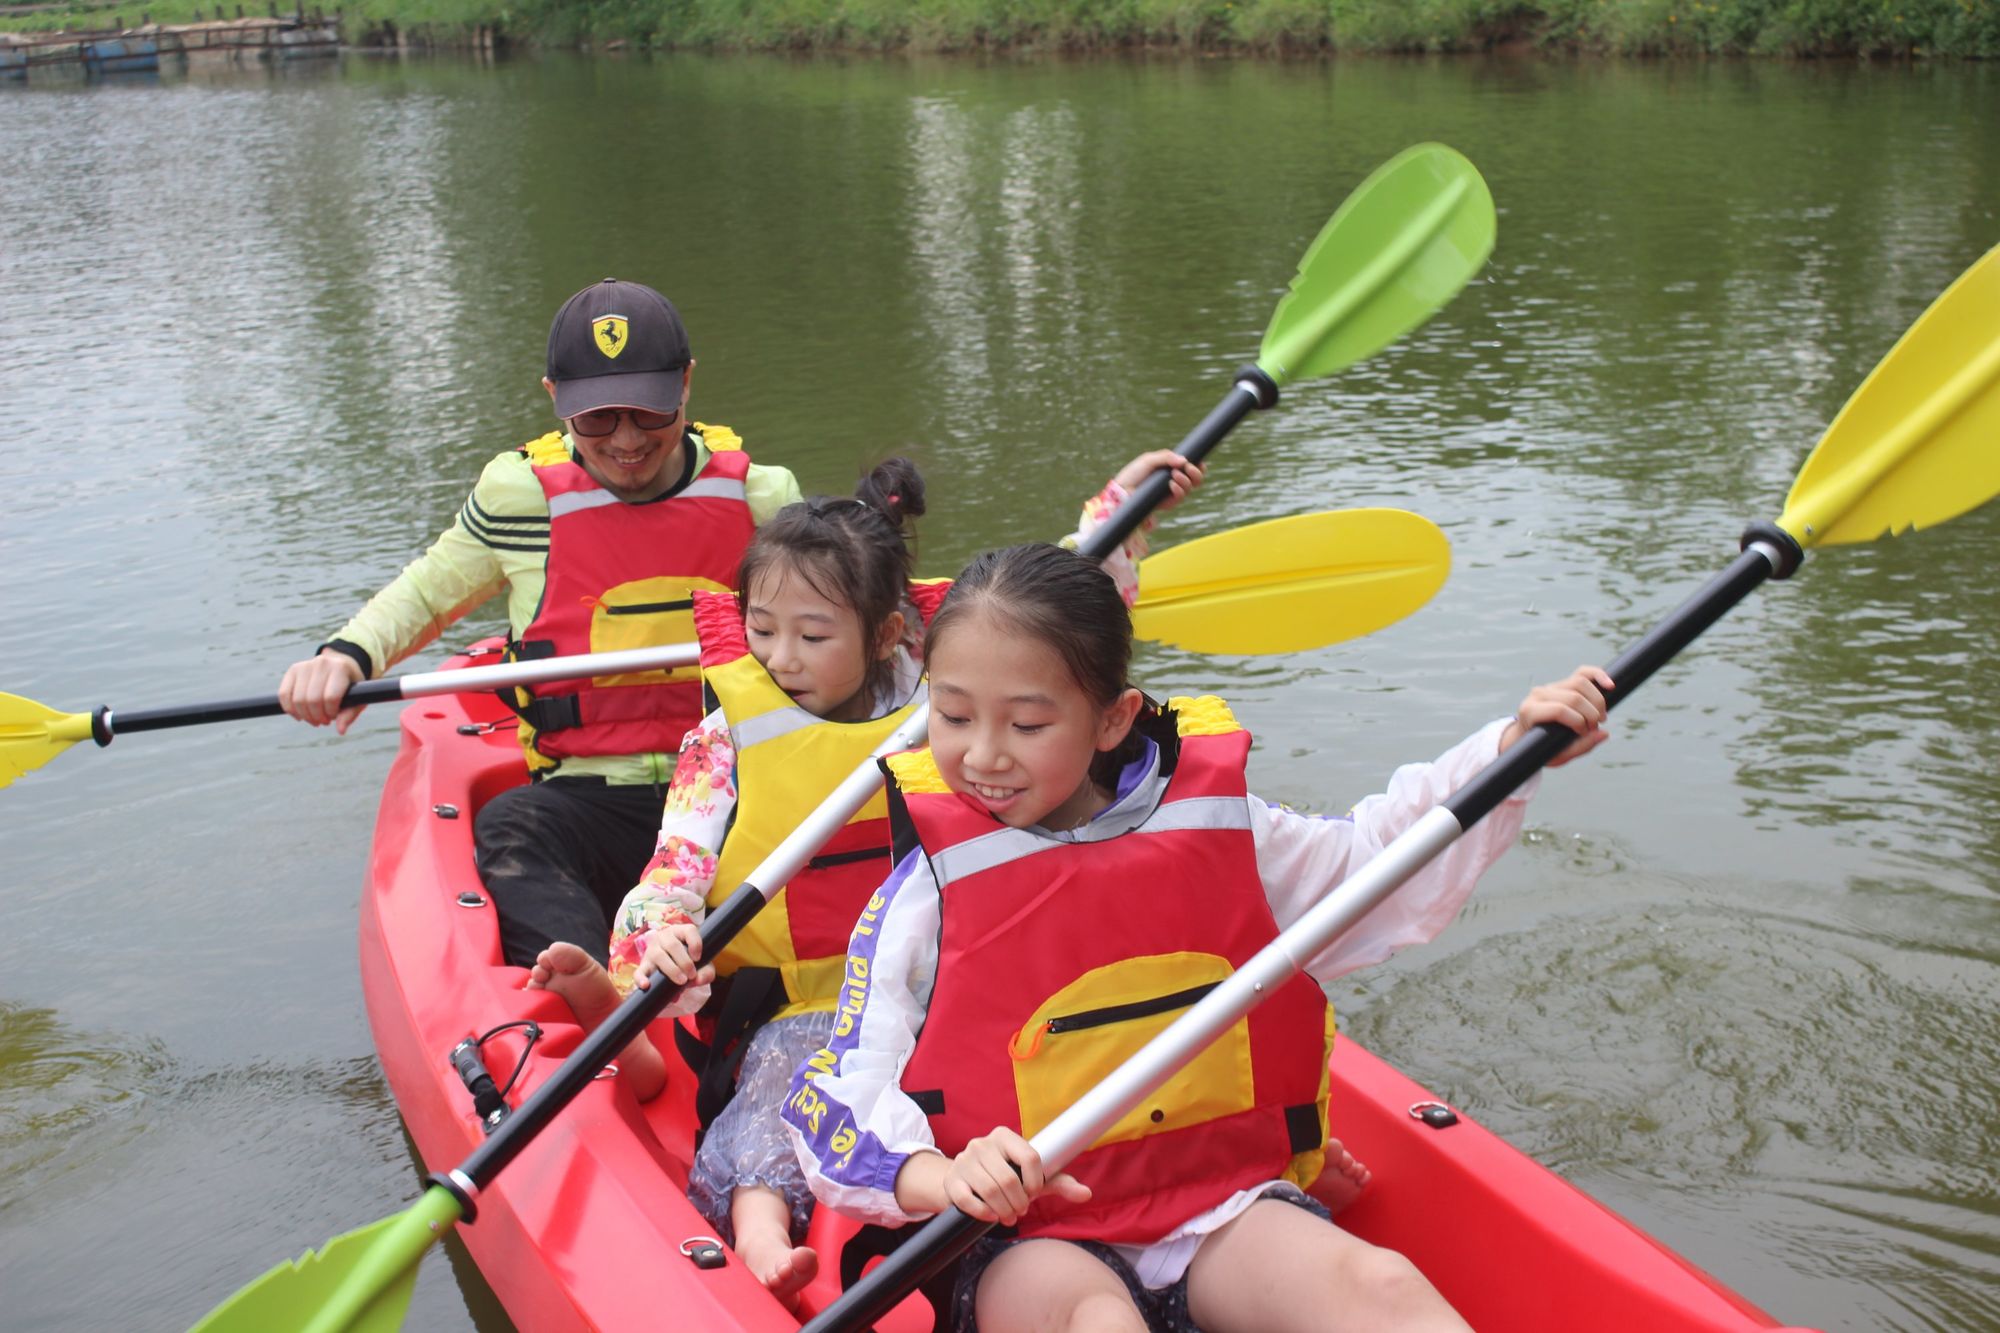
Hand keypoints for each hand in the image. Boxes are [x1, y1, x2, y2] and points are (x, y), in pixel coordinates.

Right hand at [277, 648, 364, 733]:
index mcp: (340, 668)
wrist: (340, 666)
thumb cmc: (350, 686)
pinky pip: (284, 694)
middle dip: (317, 717)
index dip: (330, 713)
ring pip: (297, 699)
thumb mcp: (357, 699)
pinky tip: (300, 715)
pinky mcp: (292, 670)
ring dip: (305, 715)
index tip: (334, 716)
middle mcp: (321, 663)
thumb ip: (350, 715)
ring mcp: (305, 665)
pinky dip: (290, 709)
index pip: (330, 697)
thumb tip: (340, 731)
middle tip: (324, 721)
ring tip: (314, 718)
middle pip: (312, 700)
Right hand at [633, 922, 713, 991]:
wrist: (673, 968)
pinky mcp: (643, 965)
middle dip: (685, 962)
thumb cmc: (689, 962)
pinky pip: (639, 970)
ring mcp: (652, 950)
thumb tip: (698, 979)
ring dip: (672, 969)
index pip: (689, 930)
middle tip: (691, 975)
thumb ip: (706, 972)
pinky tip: (646, 985)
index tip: (698, 958)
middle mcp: (664, 937)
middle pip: (673, 945)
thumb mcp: (702, 966)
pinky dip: (641, 978)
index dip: (695, 943)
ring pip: (658, 955)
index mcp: (680, 932)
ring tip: (681, 981)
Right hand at [943, 1128, 1090, 1225]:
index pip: (1030, 1157)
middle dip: (1019, 1202)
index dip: (1036, 1182)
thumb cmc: (1005, 1178)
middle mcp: (982, 1143)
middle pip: (1009, 1179)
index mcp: (1004, 1135)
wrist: (964, 1181)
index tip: (1034, 1193)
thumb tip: (1087, 1193)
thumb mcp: (1032, 1178)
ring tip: (1008, 1216)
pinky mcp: (951, 1180)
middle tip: (1021, 1211)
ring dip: (1004, 1210)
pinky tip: (991, 1215)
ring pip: (989, 1190)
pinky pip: (968, 1199)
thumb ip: (1058, 1182)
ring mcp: (964, 1160)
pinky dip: (983, 1213)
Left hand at [1112, 450, 1203, 524]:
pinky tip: (1172, 484)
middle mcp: (1174, 481)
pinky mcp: (1167, 504)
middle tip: (1188, 468)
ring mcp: (1171, 493)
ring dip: (1186, 480)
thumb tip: (1184, 460)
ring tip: (1174, 475)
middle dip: (1196, 473)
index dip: (1198, 466)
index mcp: (1171, 469)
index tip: (1199, 462)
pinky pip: (1180, 497)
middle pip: (1196, 480)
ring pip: (1190, 488)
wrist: (1122, 490)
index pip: (1191, 468)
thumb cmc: (1133, 473)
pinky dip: (1179, 490)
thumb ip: (1166, 457)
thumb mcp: (1149, 460)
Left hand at [1500, 665, 1613, 766]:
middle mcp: (1538, 694)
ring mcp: (1551, 686)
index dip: (1578, 722)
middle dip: (1591, 714)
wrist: (1531, 738)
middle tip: (1594, 729)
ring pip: (1580, 682)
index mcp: (1530, 711)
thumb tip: (1604, 733)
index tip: (1584, 734)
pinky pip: (1583, 673)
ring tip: (1600, 718)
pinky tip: (1611, 686)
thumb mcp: (1557, 755)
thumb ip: (1580, 747)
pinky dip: (1598, 676)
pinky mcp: (1563, 683)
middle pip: (1574, 697)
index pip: (1559, 710)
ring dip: (1597, 701)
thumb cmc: (1543, 748)